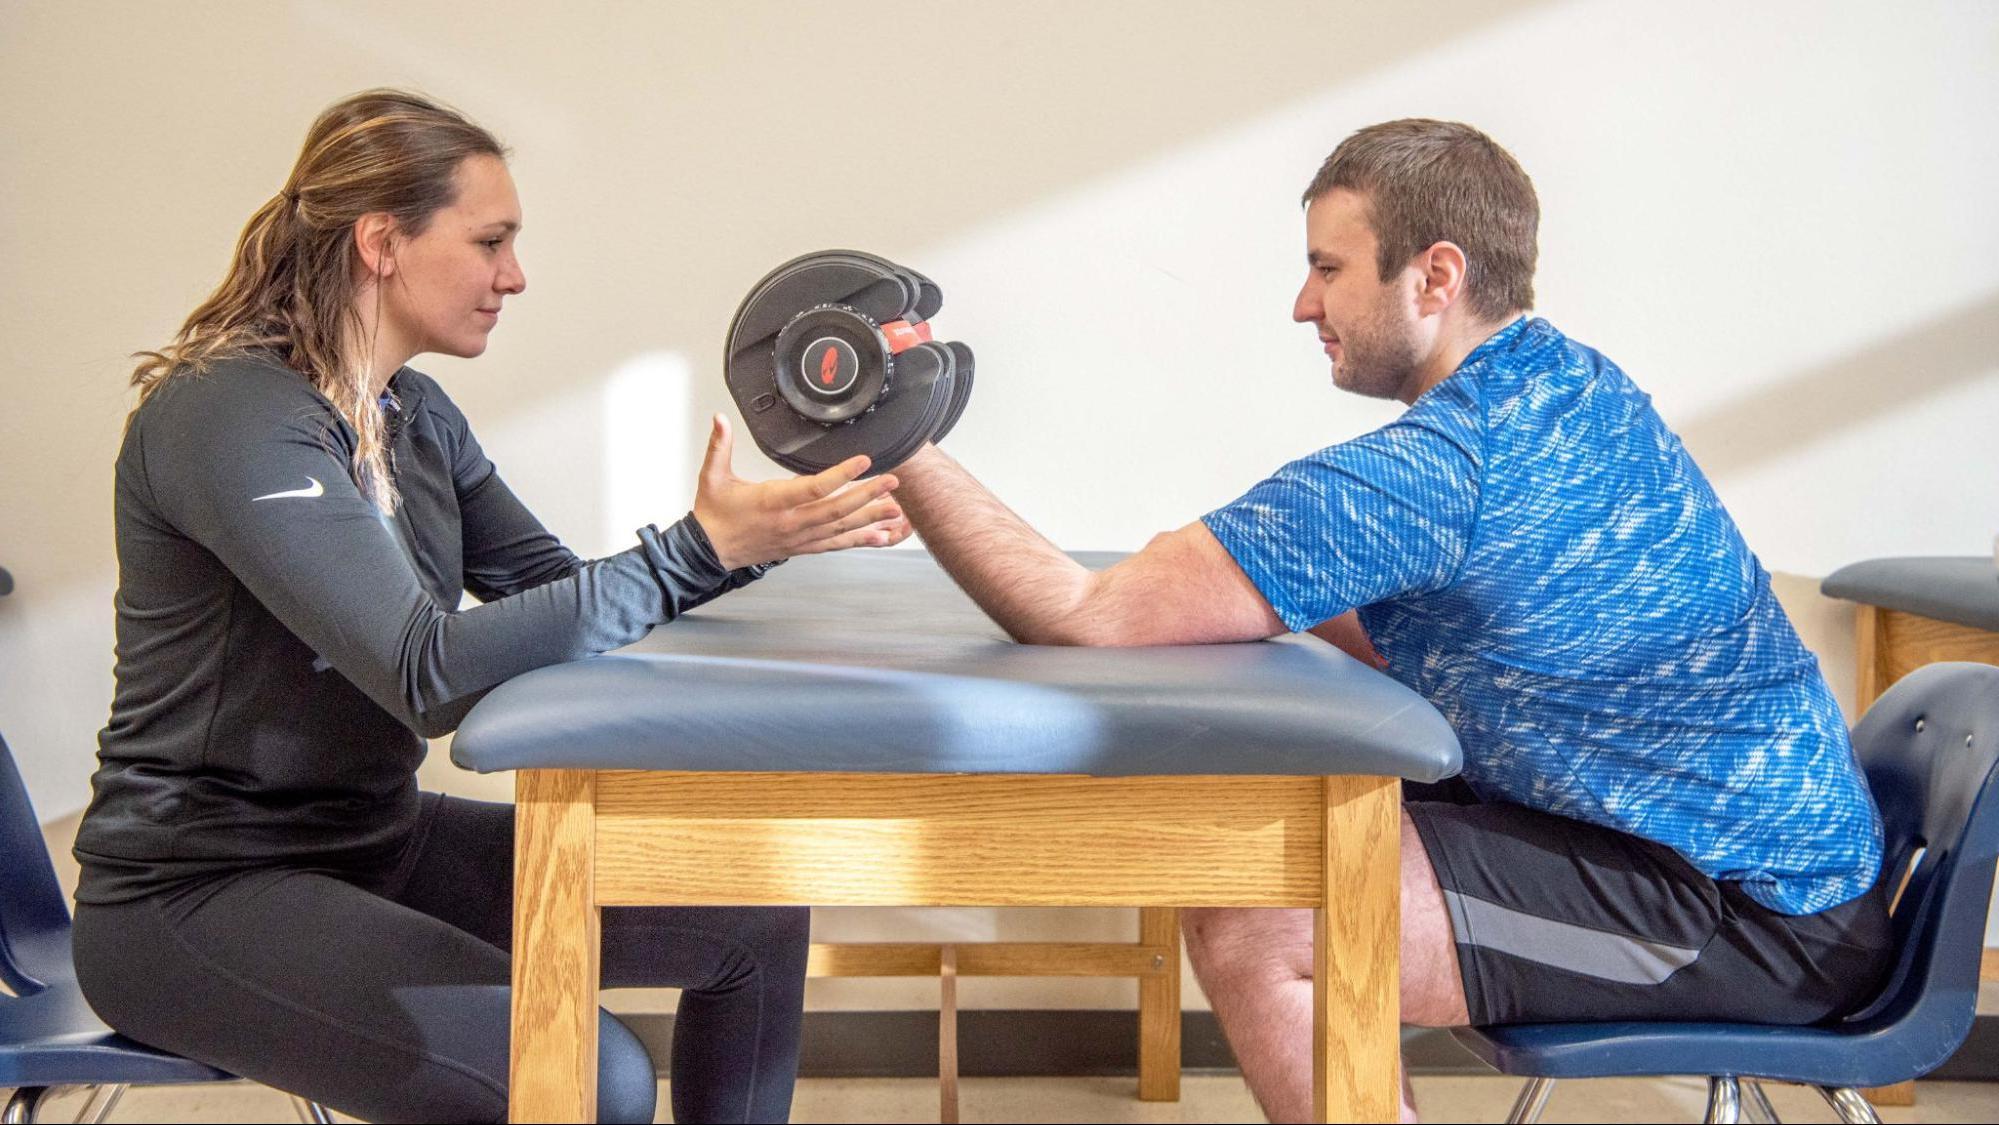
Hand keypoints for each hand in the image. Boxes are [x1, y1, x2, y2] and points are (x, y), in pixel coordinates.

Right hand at [693, 414, 912, 568]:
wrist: (709, 552)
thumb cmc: (714, 515)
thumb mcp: (712, 476)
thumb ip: (719, 445)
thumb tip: (719, 418)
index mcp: (771, 502)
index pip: (812, 488)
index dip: (840, 475)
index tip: (863, 461)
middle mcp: (791, 523)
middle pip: (837, 510)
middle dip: (868, 495)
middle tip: (892, 482)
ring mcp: (799, 537)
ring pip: (841, 528)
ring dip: (871, 518)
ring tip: (897, 509)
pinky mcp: (803, 547)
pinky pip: (836, 544)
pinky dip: (861, 540)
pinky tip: (881, 536)